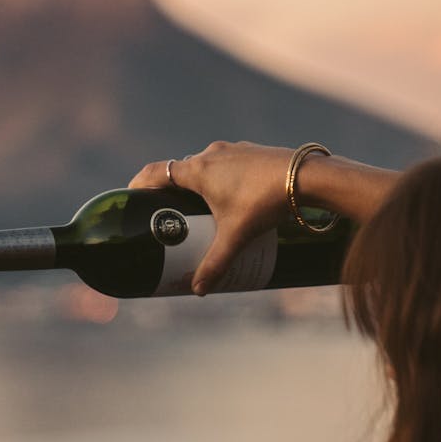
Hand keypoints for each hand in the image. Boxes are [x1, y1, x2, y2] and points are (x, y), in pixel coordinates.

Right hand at [129, 141, 292, 293]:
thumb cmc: (266, 202)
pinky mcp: (252, 153)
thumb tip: (199, 290)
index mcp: (198, 170)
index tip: (131, 196)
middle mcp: (212, 154)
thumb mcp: (237, 236)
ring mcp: (233, 151)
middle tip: (169, 211)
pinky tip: (233, 197)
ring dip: (199, 184)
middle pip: (181, 172)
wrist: (308, 176)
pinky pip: (227, 164)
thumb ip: (215, 263)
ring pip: (206, 166)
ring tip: (202, 208)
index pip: (157, 172)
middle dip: (172, 190)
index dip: (140, 184)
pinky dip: (221, 178)